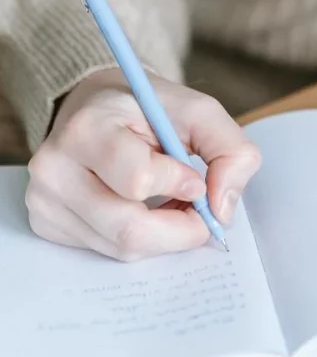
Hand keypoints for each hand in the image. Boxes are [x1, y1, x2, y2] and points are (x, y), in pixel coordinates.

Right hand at [25, 68, 260, 260]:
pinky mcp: (47, 223)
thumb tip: (222, 210)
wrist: (99, 106)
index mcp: (88, 128)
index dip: (179, 185)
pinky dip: (139, 238)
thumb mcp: (201, 113)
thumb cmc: (149, 109)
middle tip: (200, 209)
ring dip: (163, 233)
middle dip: (180, 227)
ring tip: (173, 201)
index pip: (139, 180)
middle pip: (129, 228)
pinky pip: (106, 251)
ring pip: (121, 247)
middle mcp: (55, 167)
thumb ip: (231, 153)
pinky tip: (145, 209)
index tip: (195, 177)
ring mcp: (45, 200)